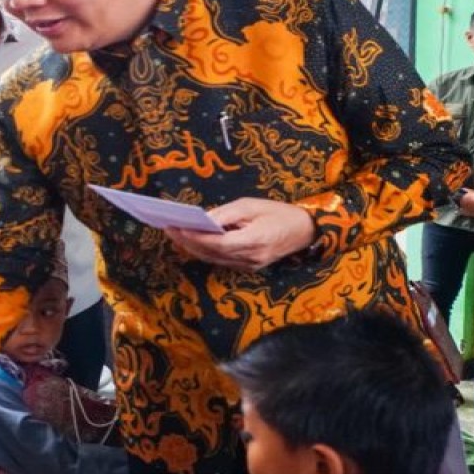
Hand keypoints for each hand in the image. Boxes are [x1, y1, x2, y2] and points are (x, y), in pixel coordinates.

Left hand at [164, 198, 314, 271]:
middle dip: (188, 242)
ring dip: (193, 248)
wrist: (306, 231)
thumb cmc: (279, 213)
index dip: (195, 236)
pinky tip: (193, 241)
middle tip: (168, 229)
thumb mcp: (251, 206)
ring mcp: (249, 266)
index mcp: (254, 241)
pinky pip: (221, 260)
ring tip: (175, 234)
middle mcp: (250, 258)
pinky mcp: (248, 267)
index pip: (217, 243)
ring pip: (214, 259)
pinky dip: (206, 251)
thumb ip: (226, 214)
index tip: (176, 227)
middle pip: (211, 253)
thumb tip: (202, 218)